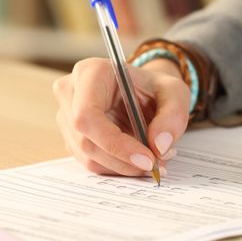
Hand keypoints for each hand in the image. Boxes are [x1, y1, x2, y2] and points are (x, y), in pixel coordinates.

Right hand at [52, 57, 190, 175]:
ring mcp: (66, 116)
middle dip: (124, 160)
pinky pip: (91, 162)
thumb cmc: (153, 87)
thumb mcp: (175, 93)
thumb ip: (173, 116)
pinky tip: (137, 159)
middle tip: (157, 164)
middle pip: (86, 141)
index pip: (88, 115)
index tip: (147, 159)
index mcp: (91, 72)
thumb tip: (159, 146)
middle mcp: (70, 92)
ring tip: (153, 159)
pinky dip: (117, 167)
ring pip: (88, 157)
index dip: (115, 143)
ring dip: (123, 167)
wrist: (142, 91)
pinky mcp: (71, 136)